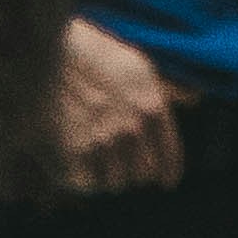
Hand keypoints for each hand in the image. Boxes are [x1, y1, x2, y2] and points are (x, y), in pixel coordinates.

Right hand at [51, 17, 184, 192]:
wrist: (42, 53)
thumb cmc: (89, 55)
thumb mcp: (136, 64)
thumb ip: (166, 87)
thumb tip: (194, 99)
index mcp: (151, 105)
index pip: (169, 154)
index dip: (168, 171)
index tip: (166, 182)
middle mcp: (132, 128)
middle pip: (143, 175)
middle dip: (133, 170)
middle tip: (119, 162)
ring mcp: (103, 143)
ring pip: (116, 183)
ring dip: (107, 175)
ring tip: (93, 157)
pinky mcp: (74, 155)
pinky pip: (88, 184)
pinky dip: (83, 178)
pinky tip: (76, 163)